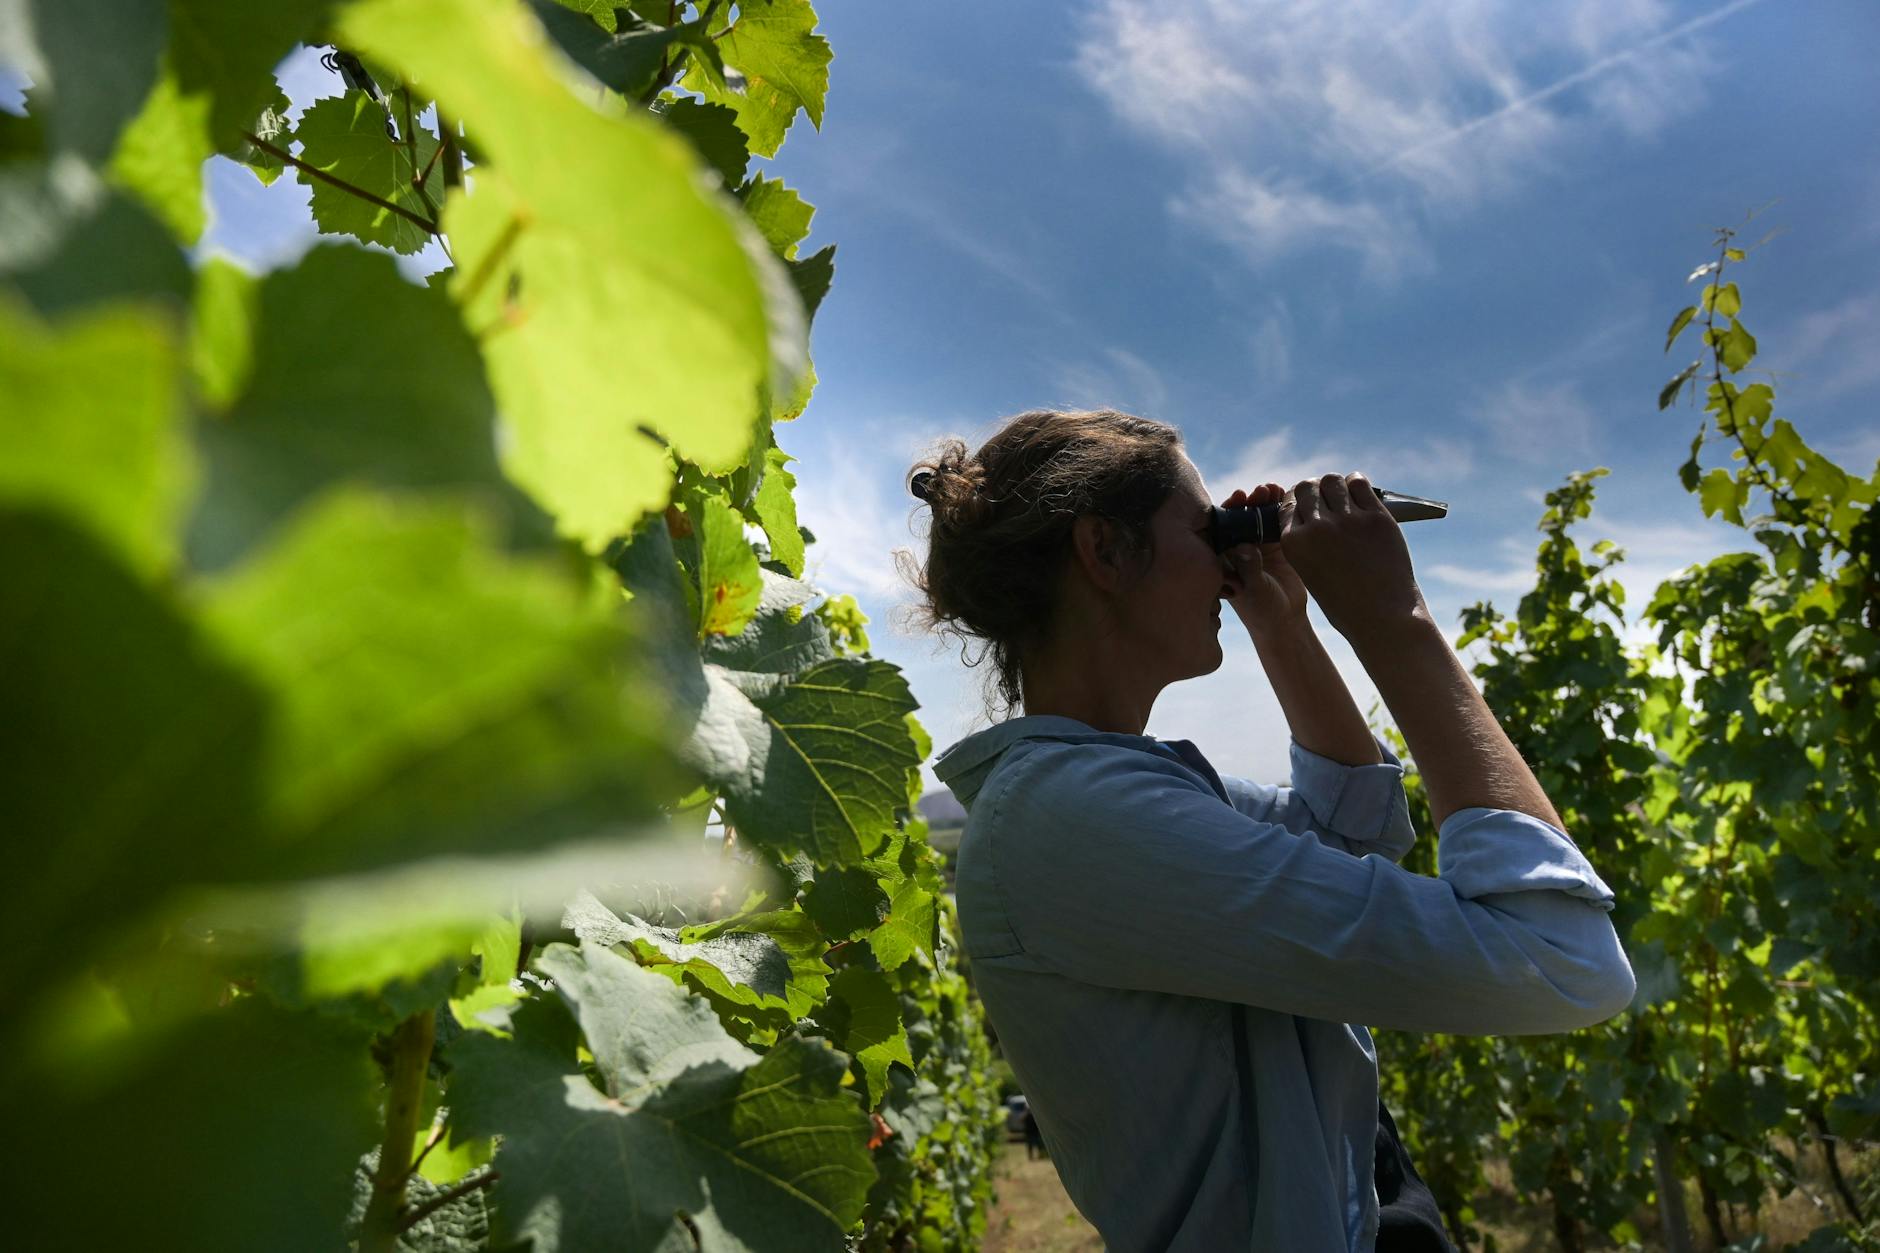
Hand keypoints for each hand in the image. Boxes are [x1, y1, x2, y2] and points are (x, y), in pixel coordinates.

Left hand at [1220, 482, 1306, 630]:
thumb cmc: (1263, 611)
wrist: (1286, 620)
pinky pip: (1276, 521)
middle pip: (1239, 517)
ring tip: (1273, 489)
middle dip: (1248, 501)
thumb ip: (1249, 569)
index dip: (1228, 510)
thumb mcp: (1255, 592)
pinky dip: (1280, 507)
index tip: (1238, 497)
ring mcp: (1257, 544)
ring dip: (1263, 501)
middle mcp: (1237, 548)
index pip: (1221, 528)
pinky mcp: (1275, 544)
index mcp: (1224, 558)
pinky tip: (1286, 494)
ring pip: (1258, 516)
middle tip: (1258, 491)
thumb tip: (1243, 546)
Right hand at [1281, 471, 1425, 641]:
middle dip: (1313, 489)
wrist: (1383, 617)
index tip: (1306, 503)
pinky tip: (1358, 491)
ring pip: (1332, 480)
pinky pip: (1360, 484)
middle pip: (1306, 487)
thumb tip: (1312, 510)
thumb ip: (1306, 542)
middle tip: (1324, 497)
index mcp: (1294, 544)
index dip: (1296, 501)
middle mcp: (1317, 528)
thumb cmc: (1346, 601)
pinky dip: (1356, 483)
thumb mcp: (1310, 572)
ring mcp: (1347, 520)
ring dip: (1335, 484)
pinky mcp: (1376, 517)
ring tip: (1342, 494)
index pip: (1287, 504)